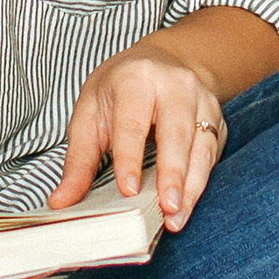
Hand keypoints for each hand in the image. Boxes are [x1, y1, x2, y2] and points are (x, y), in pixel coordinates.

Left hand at [50, 33, 226, 232]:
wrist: (160, 61)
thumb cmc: (119, 91)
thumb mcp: (90, 114)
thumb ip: (79, 160)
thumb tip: (61, 201)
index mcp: (137, 79)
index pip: (133, 123)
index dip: (130, 158)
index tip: (128, 190)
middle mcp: (176, 85)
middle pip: (176, 134)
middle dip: (172, 175)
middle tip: (166, 209)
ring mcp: (202, 101)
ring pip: (201, 146)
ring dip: (191, 186)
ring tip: (177, 217)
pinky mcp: (217, 119)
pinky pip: (211, 154)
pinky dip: (200, 182)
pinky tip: (187, 204)